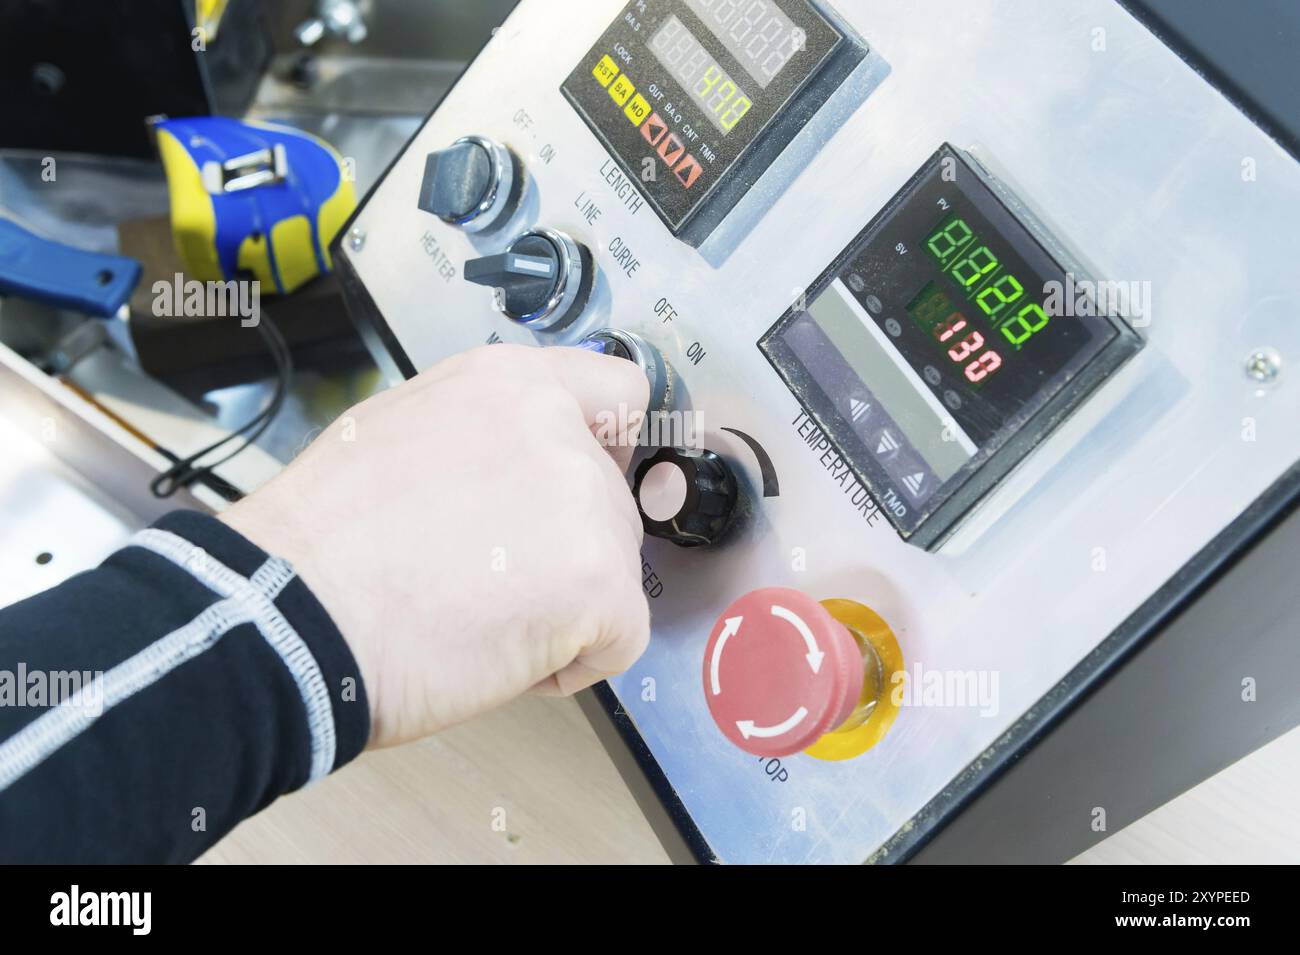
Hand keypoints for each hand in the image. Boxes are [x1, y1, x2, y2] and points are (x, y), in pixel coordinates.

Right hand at [221, 344, 650, 747]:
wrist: (290, 613)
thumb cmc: (322, 542)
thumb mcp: (402, 430)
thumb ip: (486, 434)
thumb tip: (520, 468)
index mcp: (510, 384)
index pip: (618, 392)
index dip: (605, 448)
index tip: (576, 488)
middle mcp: (558, 428)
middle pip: (612, 499)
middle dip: (569, 549)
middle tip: (487, 581)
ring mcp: (585, 502)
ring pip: (618, 569)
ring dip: (566, 606)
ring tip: (479, 619)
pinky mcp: (600, 582)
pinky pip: (622, 636)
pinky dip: (572, 664)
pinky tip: (501, 656)